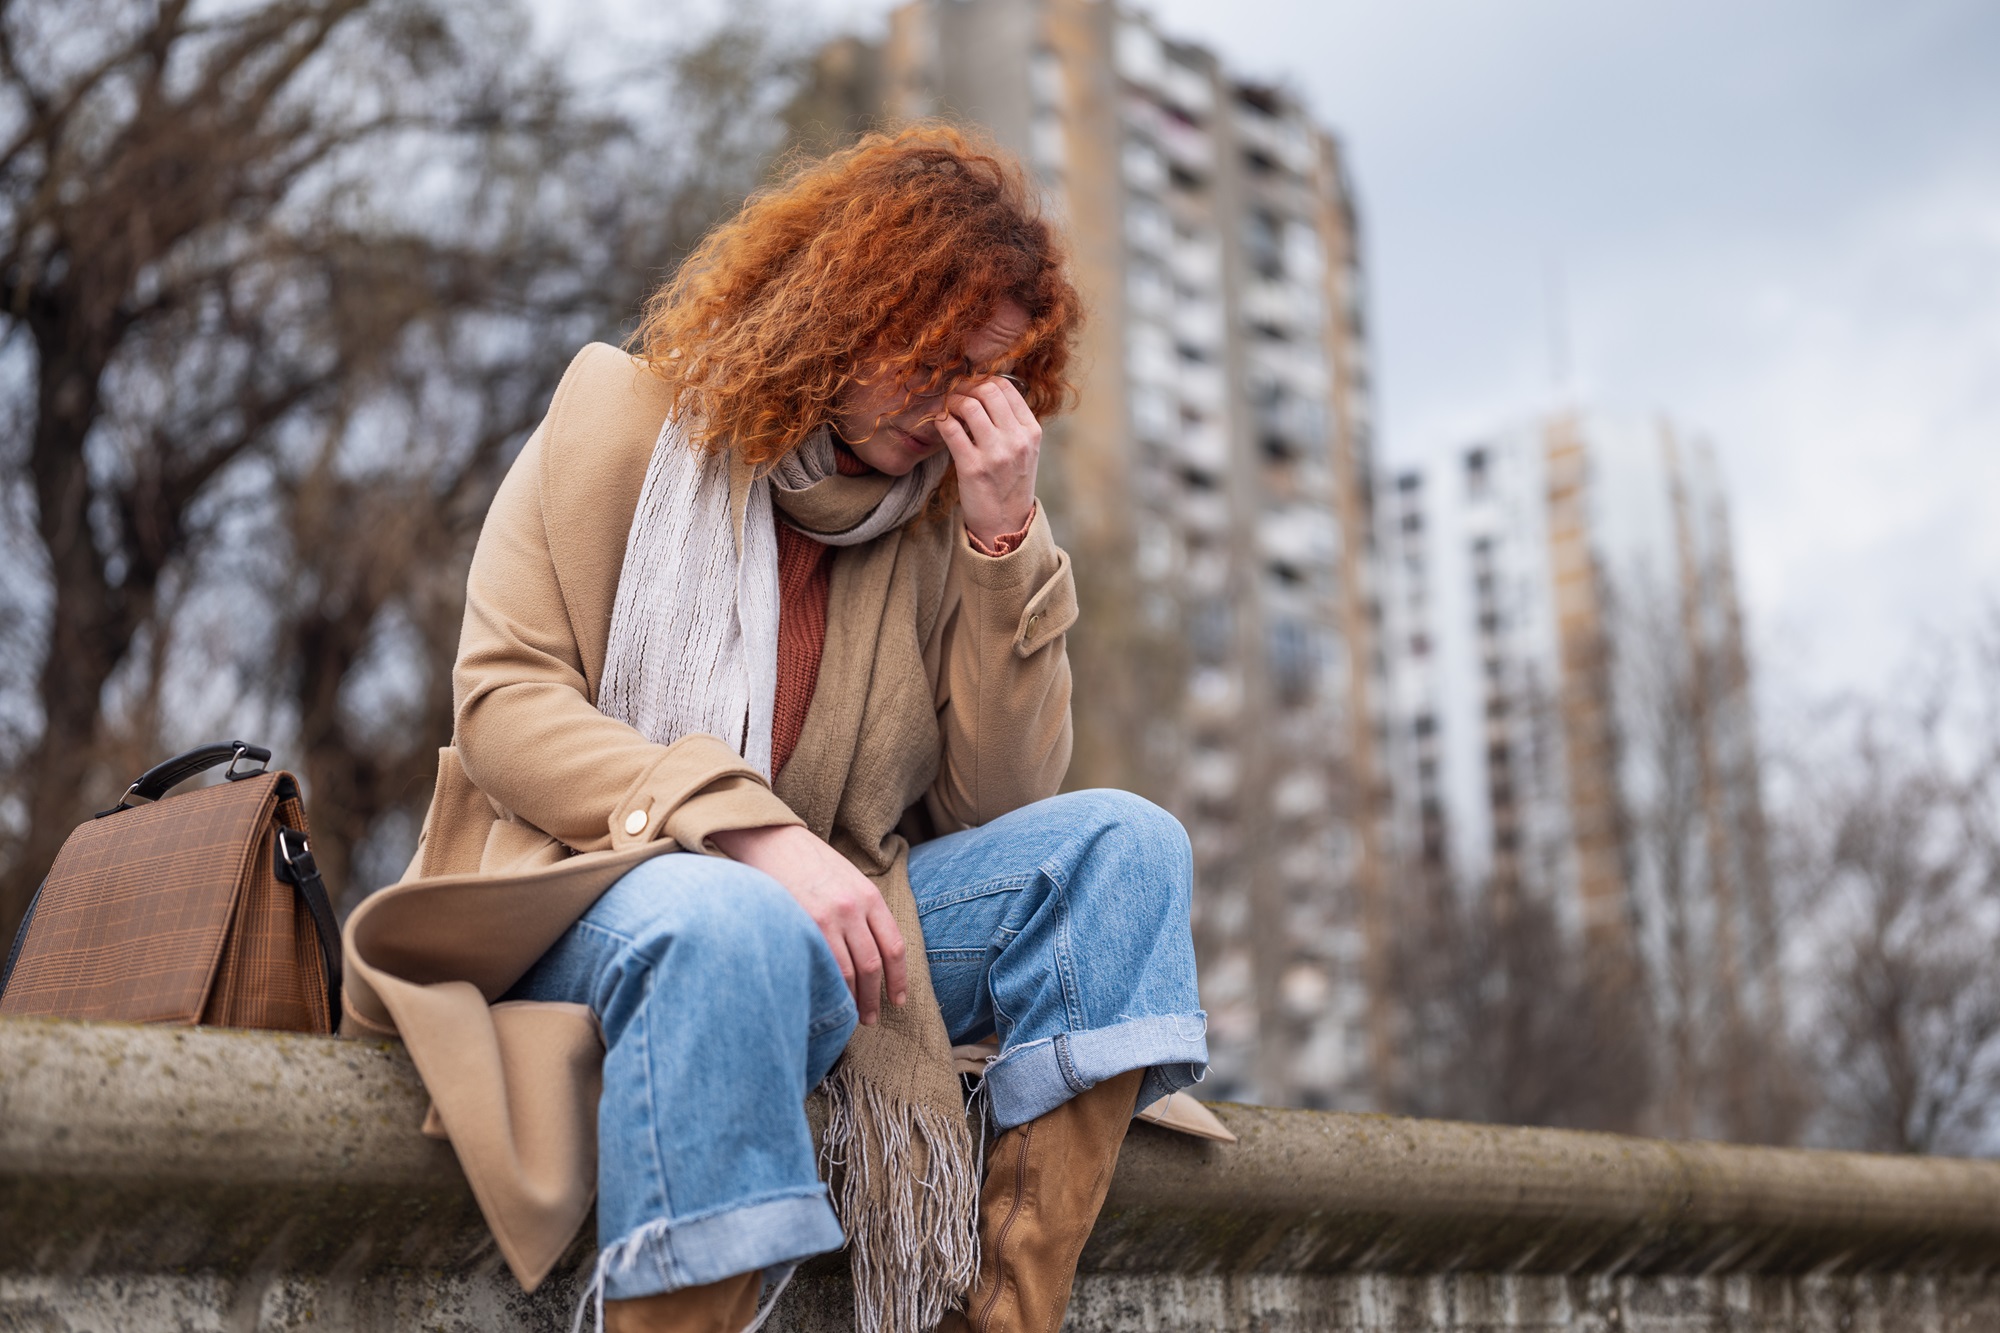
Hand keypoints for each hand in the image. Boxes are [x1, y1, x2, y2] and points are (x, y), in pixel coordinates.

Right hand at [708, 823, 908, 1024]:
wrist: (773, 841)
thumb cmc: (810, 864)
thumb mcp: (848, 880)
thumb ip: (863, 912)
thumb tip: (873, 955)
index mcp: (869, 896)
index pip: (894, 946)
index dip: (898, 979)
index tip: (897, 1000)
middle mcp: (853, 908)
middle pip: (873, 964)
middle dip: (875, 997)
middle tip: (872, 1018)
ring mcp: (828, 917)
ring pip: (849, 972)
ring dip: (853, 1000)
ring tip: (852, 1017)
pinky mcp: (803, 925)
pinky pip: (823, 966)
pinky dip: (830, 989)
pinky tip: (829, 1001)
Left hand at [938, 376, 1040, 547]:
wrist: (1006, 524)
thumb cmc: (1011, 483)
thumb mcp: (1025, 450)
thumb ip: (1012, 422)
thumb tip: (985, 390)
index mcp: (1031, 431)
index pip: (1007, 387)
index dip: (984, 380)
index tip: (971, 386)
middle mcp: (1017, 439)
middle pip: (988, 390)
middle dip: (966, 386)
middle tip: (955, 393)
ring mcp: (995, 454)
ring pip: (968, 405)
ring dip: (952, 401)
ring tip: (947, 408)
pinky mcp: (972, 467)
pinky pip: (950, 428)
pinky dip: (941, 420)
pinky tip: (940, 423)